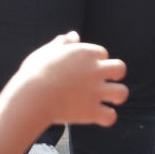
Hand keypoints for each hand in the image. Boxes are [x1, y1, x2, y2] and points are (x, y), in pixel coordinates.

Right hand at [12, 32, 128, 128]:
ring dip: (116, 96)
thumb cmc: (35, 72)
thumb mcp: (47, 51)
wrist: (32, 96)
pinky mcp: (92, 111)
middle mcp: (95, 70)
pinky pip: (111, 116)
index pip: (102, 53)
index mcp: (86, 53)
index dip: (95, 61)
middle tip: (103, 82)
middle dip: (116, 75)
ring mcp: (95, 91)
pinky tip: (99, 117)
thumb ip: (62, 42)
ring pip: (122, 93)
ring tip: (107, 100)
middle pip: (120, 68)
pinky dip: (107, 118)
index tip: (84, 69)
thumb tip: (73, 35)